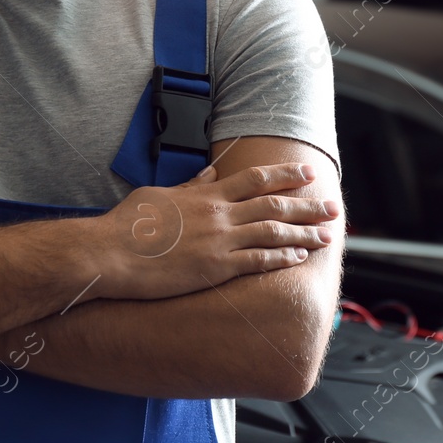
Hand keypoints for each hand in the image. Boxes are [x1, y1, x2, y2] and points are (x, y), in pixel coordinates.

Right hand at [97, 162, 338, 299]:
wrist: (110, 253)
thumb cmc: (127, 225)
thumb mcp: (160, 195)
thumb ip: (190, 185)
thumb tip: (210, 172)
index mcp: (206, 194)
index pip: (256, 179)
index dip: (286, 175)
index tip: (308, 172)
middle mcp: (219, 215)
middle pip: (274, 205)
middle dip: (307, 205)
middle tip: (333, 206)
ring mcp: (219, 242)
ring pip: (273, 233)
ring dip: (304, 233)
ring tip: (326, 235)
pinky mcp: (215, 269)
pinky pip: (257, 261)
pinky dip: (281, 258)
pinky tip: (298, 257)